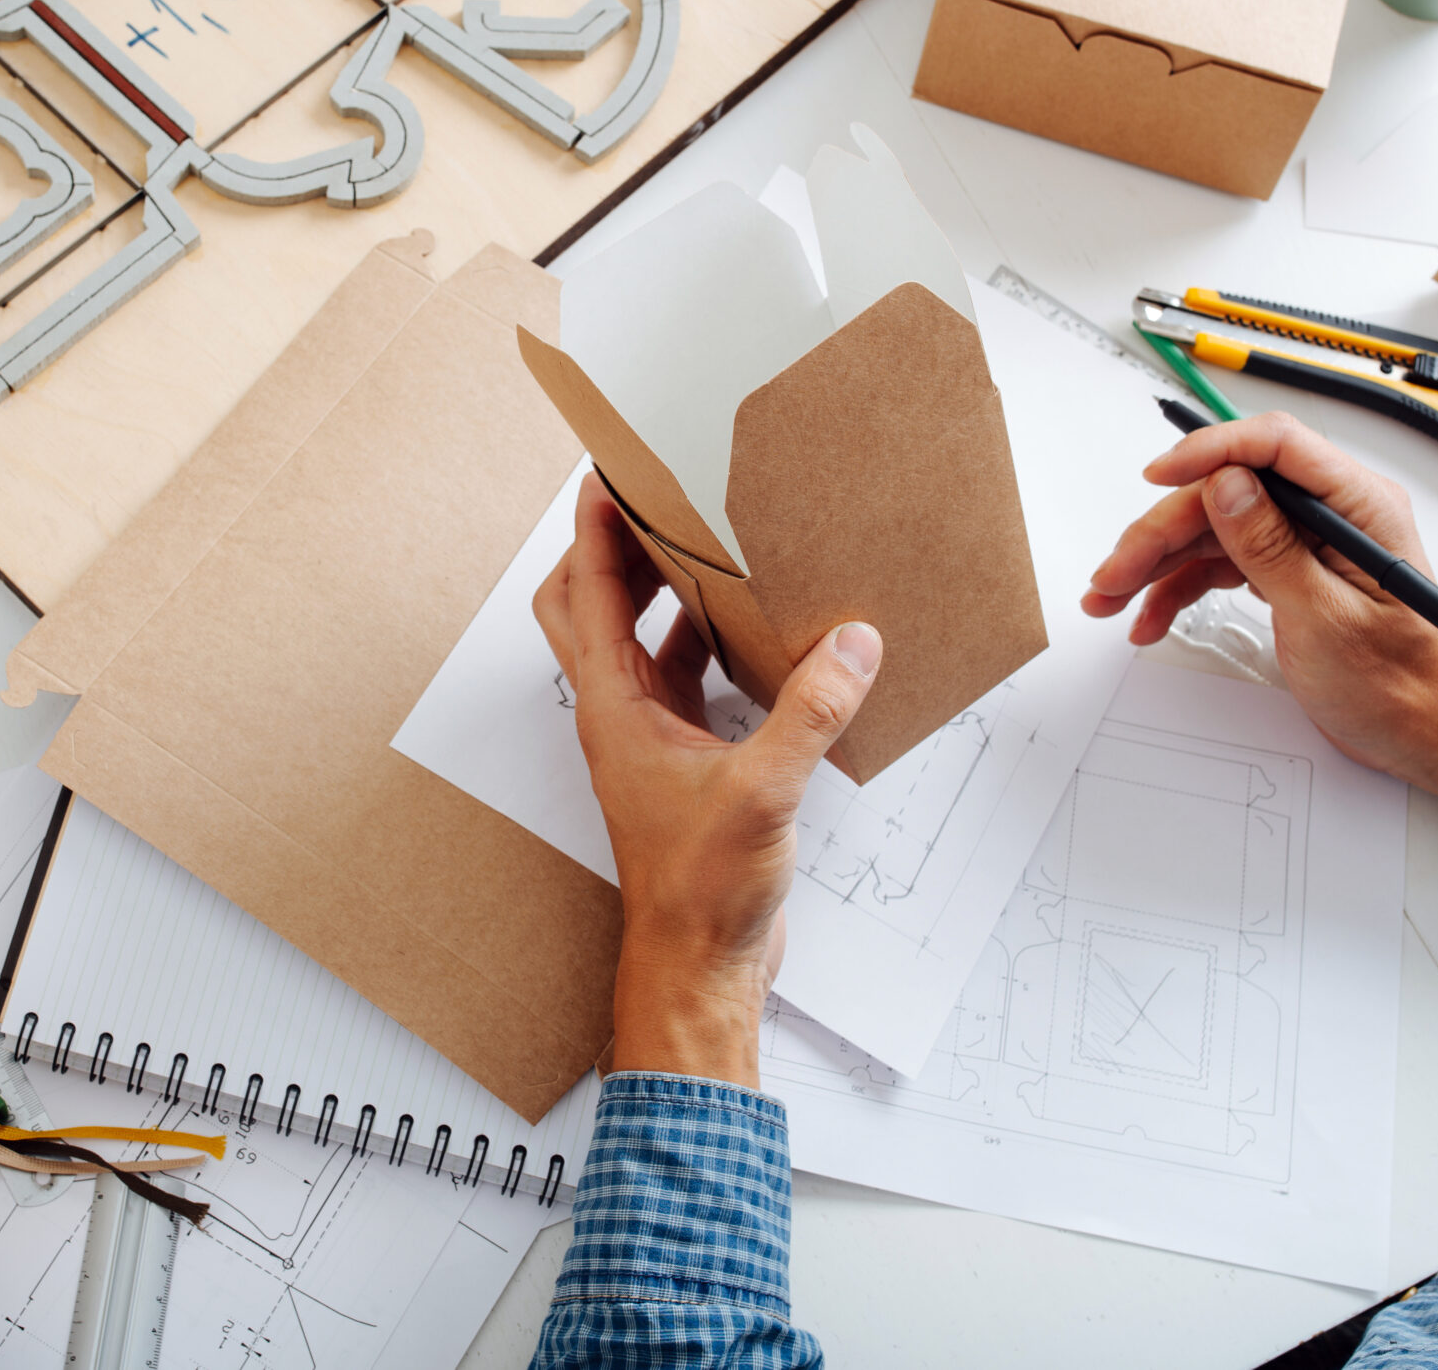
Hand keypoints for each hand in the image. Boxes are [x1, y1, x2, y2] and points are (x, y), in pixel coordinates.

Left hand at [534, 475, 880, 1087]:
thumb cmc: (700, 891)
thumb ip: (810, 713)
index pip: (586, 593)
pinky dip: (712, 651)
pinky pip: (688, 686)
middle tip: (655, 501)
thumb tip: (851, 643)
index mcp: (614, 709)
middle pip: (589, 609)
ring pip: (641, 645)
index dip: (592, 528)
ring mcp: (650, 742)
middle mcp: (621, 716)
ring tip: (713, 549)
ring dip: (664, 595)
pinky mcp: (686, 767)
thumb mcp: (764, 792)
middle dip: (611, 550)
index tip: (608, 470)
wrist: (698, 966)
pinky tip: (760, 638)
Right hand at [1080, 413, 1437, 816]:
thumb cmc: (1397, 686)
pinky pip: (1217, 562)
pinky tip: (1149, 616)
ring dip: (1155, 563)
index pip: (1276, 445)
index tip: (1156, 476)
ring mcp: (1303, 541)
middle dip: (1161, 532)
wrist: (1420, 733)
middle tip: (1113, 574)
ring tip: (1110, 599)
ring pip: (1211, 528)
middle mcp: (1328, 513)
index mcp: (1358, 506)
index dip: (1211, 450)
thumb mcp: (1327, 620)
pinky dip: (1177, 588)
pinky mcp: (1284, 569)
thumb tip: (1226, 485)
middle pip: (1226, 494)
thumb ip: (1272, 549)